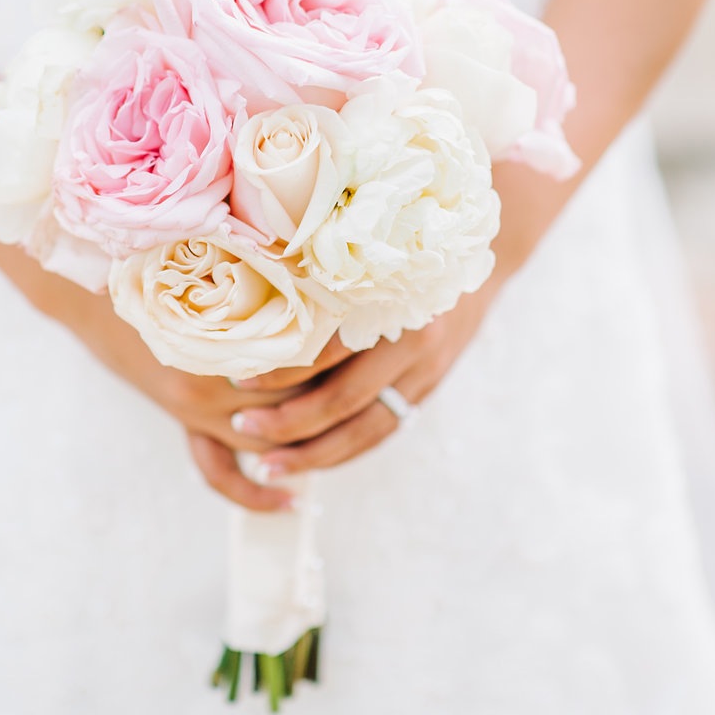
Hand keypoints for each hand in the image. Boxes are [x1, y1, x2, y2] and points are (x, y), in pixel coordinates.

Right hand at [41, 267, 349, 511]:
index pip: (303, 359)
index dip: (344, 353)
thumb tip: (329, 251)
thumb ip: (267, 256)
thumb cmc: (153, 258)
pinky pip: (219, 472)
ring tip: (350, 437)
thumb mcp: (215, 251)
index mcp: (225, 333)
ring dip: (306, 445)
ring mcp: (198, 407)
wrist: (87, 288)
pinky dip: (253, 494)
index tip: (379, 342)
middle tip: (378, 390)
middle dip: (335, 401)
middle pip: (295, 406)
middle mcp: (212, 380)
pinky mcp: (185, 420)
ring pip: (269, 439)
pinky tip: (289, 503)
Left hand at [212, 278, 500, 488]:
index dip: (281, 371)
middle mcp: (414, 342)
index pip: (328, 351)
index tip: (235, 379)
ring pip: (365, 429)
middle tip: (240, 427)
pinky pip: (382, 431)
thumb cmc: (403, 248)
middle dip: (288, 421)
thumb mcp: (367, 255)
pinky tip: (308, 460)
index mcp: (392, 302)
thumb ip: (323, 277)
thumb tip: (254, 301)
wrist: (478, 258)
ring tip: (266, 465)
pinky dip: (344, 450)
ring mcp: (426, 372)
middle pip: (344, 399)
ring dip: (312, 452)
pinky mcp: (427, 389)